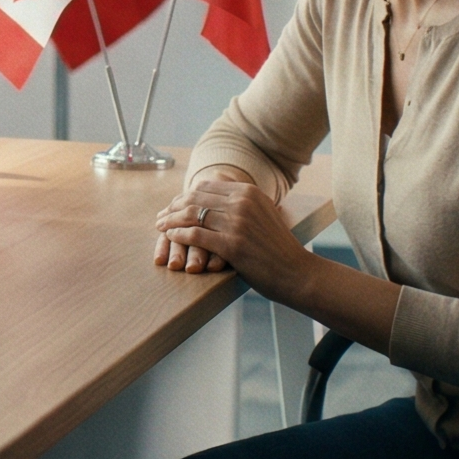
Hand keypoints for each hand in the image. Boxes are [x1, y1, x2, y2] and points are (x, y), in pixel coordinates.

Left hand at [155, 178, 314, 300]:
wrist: (297, 272)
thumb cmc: (279, 248)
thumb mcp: (263, 214)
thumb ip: (243, 204)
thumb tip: (216, 199)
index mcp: (249, 191)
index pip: (206, 186)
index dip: (186, 195)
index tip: (174, 204)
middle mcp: (242, 202)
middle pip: (196, 198)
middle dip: (173, 206)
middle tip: (161, 215)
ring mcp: (237, 222)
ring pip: (192, 215)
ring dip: (170, 220)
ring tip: (160, 226)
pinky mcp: (232, 244)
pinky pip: (196, 235)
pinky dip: (179, 235)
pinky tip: (171, 237)